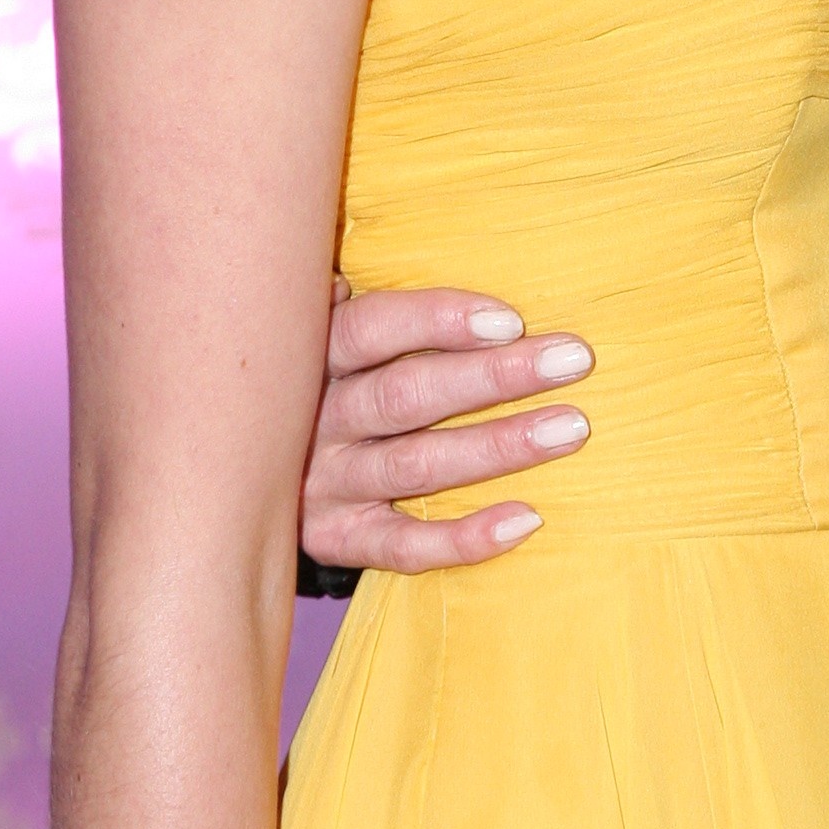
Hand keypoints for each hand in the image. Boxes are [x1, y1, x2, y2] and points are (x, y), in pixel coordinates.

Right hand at [300, 284, 593, 571]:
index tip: (512, 321)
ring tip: (570, 427)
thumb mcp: (321, 332)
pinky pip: (403, 546)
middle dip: (494, 377)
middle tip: (574, 361)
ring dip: (498, 446)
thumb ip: (348, 304)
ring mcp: (323, 484)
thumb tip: (347, 282)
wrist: (255, 472)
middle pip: (405, 395)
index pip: (370, 330)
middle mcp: (314, 421)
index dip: (438, 321)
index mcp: (312, 357)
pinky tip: (526, 520)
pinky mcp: (336, 539)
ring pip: (415, 465)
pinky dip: (465, 538)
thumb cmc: (330, 378)